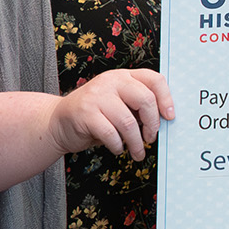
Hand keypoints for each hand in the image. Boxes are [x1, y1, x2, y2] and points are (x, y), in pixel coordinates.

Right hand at [49, 67, 173, 157]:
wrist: (59, 121)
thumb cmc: (95, 115)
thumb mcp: (119, 103)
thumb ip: (138, 105)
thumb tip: (164, 119)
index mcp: (123, 76)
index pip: (154, 79)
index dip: (167, 98)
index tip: (169, 117)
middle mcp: (111, 81)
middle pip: (145, 100)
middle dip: (153, 124)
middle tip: (151, 138)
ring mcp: (97, 96)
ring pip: (129, 122)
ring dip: (136, 143)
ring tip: (137, 152)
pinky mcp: (85, 113)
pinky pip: (111, 134)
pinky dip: (118, 146)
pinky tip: (117, 148)